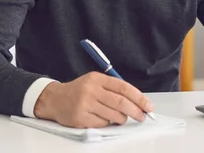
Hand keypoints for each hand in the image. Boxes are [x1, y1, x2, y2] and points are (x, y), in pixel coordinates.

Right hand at [33, 72, 152, 127]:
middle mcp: (91, 90)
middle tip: (142, 116)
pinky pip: (102, 124)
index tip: (148, 105)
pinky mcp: (80, 118)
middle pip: (121, 102)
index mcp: (97, 78)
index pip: (124, 87)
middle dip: (136, 111)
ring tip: (121, 118)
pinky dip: (108, 123)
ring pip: (113, 115)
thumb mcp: (95, 82)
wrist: (54, 99)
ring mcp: (85, 104)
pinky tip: (104, 119)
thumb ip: (113, 88)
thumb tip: (136, 101)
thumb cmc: (80, 91)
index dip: (139, 97)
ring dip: (122, 119)